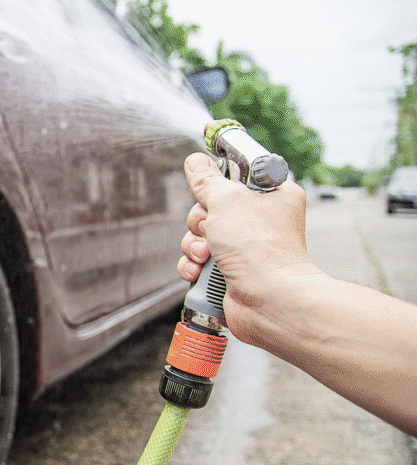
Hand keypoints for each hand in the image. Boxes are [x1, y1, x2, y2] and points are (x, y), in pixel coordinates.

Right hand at [176, 153, 319, 344]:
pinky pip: (198, 258)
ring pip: (200, 233)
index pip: (238, 173)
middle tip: (212, 227)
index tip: (209, 181)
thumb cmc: (261, 249)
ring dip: (194, 244)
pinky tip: (199, 270)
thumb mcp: (227, 200)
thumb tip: (196, 162)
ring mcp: (245, 246)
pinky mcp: (230, 269)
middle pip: (210, 205)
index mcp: (271, 195)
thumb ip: (208, 180)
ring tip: (207, 254)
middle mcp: (259, 219)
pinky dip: (193, 264)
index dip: (219, 176)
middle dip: (200, 219)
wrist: (270, 301)